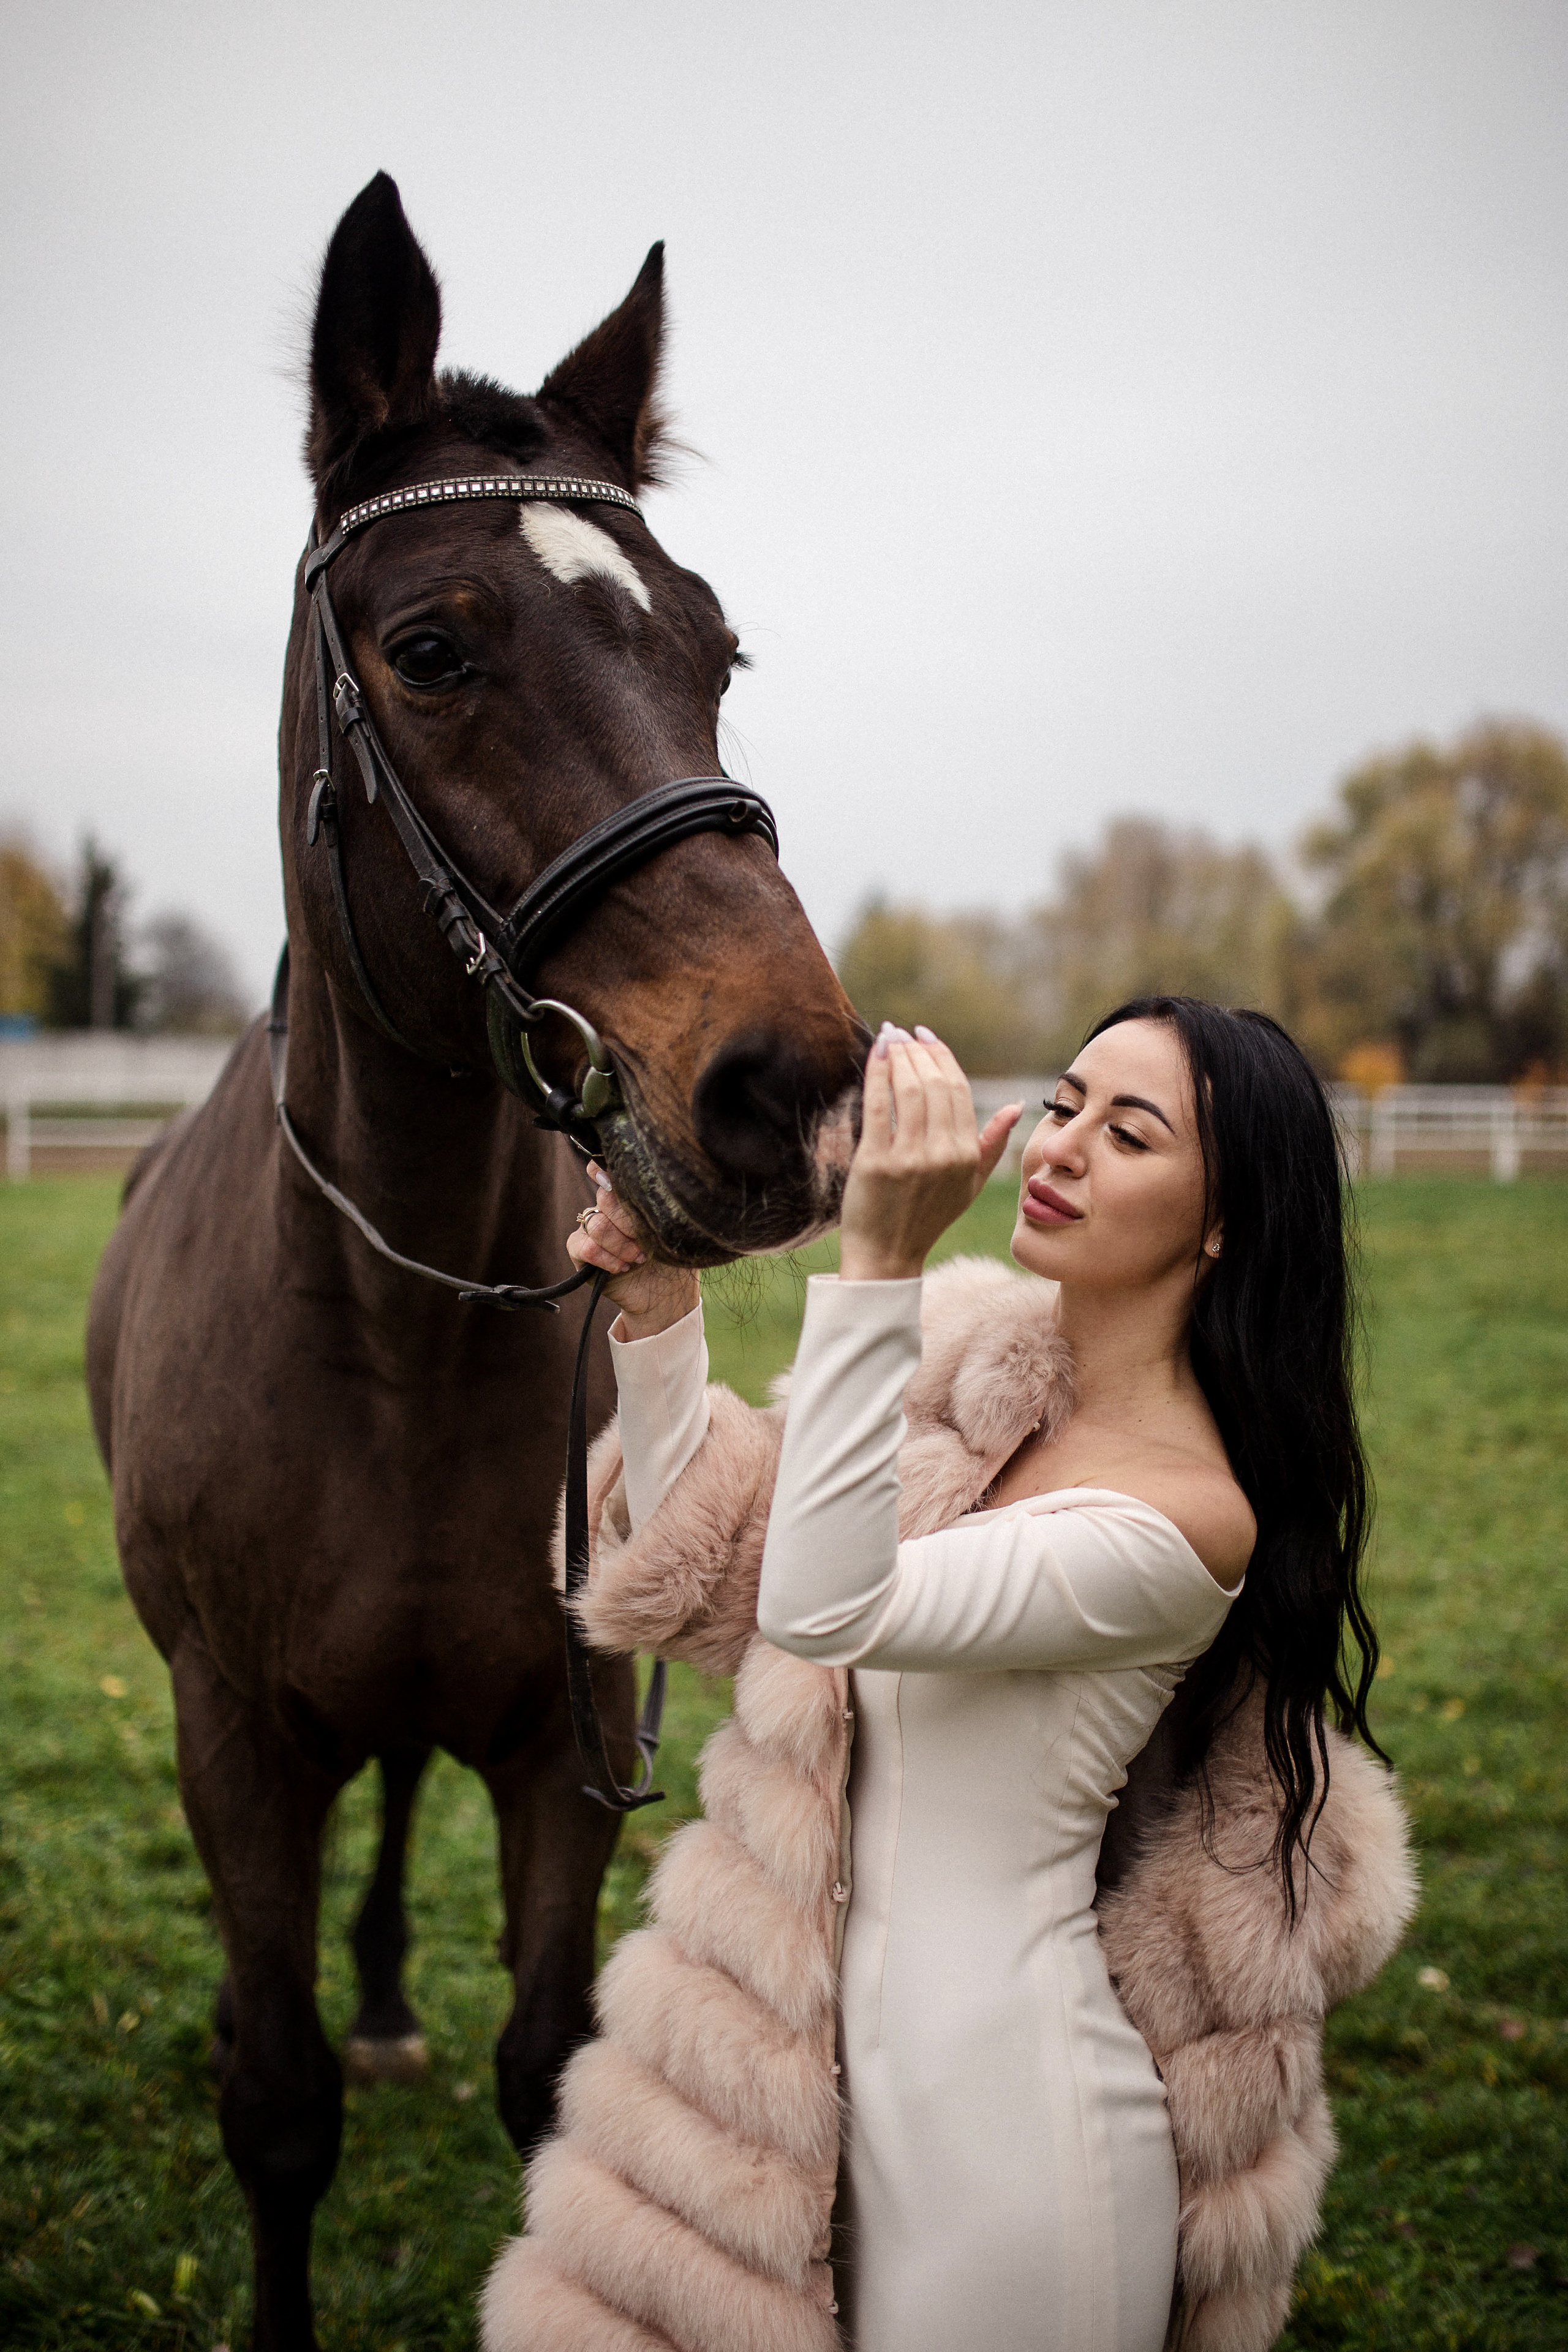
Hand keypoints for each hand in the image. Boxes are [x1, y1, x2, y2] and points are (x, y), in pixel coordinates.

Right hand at [567, 1165, 699, 1338]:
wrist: (664, 1296)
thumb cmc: (671, 1258)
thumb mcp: (672, 1229)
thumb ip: (658, 1207)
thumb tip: (657, 1186)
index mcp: (626, 1196)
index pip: (604, 1169)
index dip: (601, 1168)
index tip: (613, 1180)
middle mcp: (605, 1208)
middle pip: (606, 1197)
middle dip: (630, 1222)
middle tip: (646, 1241)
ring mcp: (590, 1227)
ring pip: (598, 1224)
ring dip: (622, 1244)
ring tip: (638, 1258)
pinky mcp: (579, 1250)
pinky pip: (586, 1247)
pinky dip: (607, 1258)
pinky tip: (622, 1267)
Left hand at [838, 1026, 1021, 1281]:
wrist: (887, 1254)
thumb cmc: (927, 1217)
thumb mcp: (969, 1184)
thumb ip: (993, 1145)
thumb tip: (1015, 1106)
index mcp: (967, 1156)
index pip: (958, 1091)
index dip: (942, 1057)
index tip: (925, 1035)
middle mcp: (943, 1155)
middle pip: (934, 1084)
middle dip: (918, 1050)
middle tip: (904, 1032)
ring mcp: (910, 1158)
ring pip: (909, 1089)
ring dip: (899, 1056)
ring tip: (890, 1037)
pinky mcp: (876, 1162)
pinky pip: (879, 1105)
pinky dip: (877, 1072)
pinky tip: (876, 1053)